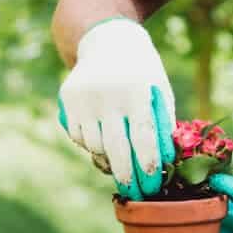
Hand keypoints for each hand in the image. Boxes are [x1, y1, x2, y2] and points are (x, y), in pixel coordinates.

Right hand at [56, 18, 174, 199]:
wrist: (108, 41)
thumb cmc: (143, 73)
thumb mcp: (160, 90)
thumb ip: (162, 124)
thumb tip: (164, 164)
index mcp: (138, 91)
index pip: (143, 136)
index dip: (147, 164)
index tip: (153, 184)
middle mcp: (108, 94)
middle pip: (115, 147)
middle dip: (126, 175)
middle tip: (135, 192)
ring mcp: (85, 96)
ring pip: (94, 145)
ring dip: (108, 160)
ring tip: (120, 165)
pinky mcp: (68, 98)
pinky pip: (78, 136)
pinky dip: (91, 145)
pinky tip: (103, 141)